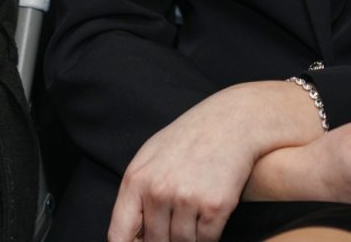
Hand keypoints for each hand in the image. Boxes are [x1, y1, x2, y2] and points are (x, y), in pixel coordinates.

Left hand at [108, 82, 324, 241]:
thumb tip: (131, 235)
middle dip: (165, 240)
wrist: (231, 122)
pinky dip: (208, 236)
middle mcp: (158, 191)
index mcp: (135, 180)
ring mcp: (186, 199)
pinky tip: (210, 216)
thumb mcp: (150, 156)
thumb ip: (136, 193)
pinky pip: (206, 240)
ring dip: (189, 238)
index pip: (119, 235)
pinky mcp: (214, 206)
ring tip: (194, 216)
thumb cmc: (189, 139)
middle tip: (177, 224)